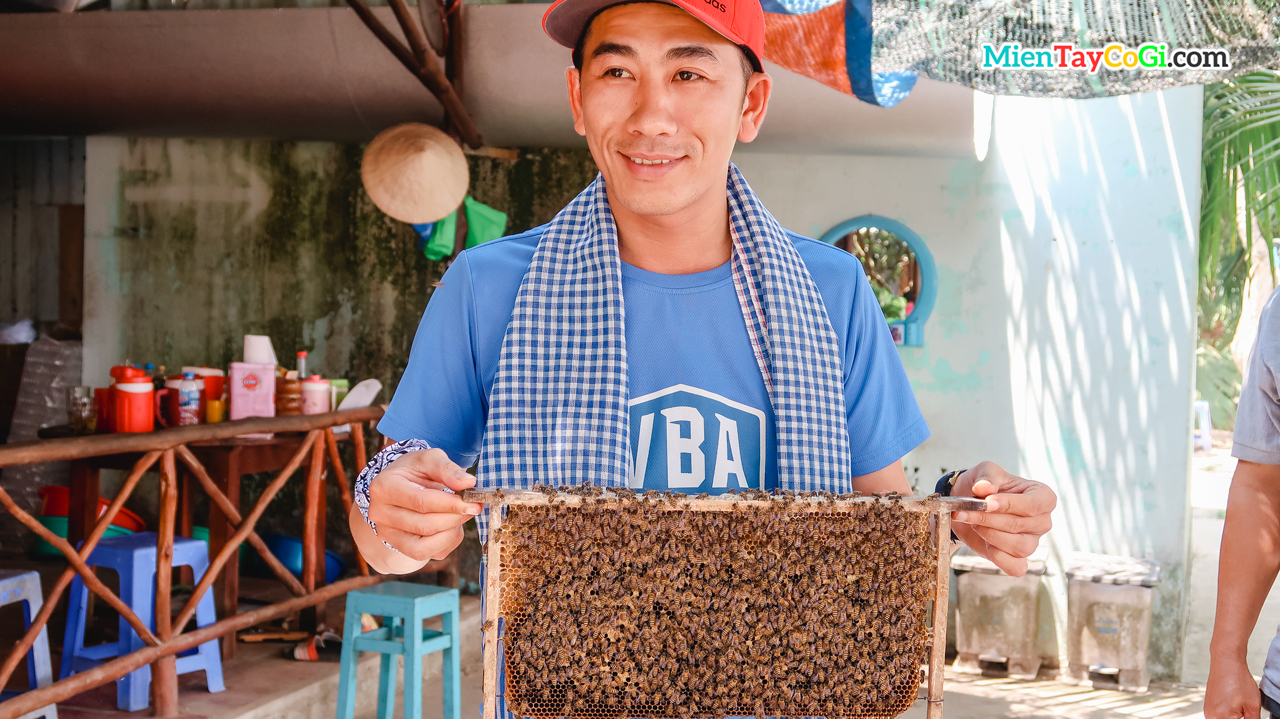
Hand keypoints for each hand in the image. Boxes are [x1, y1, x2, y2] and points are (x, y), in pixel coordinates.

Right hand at [366, 448, 483, 562]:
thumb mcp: (429, 459)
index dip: (451, 505)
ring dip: (450, 533)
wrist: (402, 484)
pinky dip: (446, 542)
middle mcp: (380, 514)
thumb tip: (468, 483)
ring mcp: (387, 534)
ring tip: (460, 515)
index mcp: (384, 487)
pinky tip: (450, 525)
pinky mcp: (399, 547)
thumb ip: (448, 469)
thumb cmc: (416, 470)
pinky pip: (427, 554)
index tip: (474, 502)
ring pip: (423, 547)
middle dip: (455, 518)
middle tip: (474, 507)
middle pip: (424, 526)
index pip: (421, 502)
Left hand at [950, 461, 1055, 576]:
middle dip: (987, 518)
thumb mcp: (985, 470)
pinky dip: (997, 557)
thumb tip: (984, 488)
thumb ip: (987, 477)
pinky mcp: (1018, 558)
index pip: (1033, 504)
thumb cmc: (984, 485)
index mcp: (1043, 496)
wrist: (967, 502)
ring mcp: (1032, 541)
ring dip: (988, 535)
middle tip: (965, 511)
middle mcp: (1042, 521)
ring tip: (973, 522)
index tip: (986, 502)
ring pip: (1017, 547)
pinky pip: (1015, 566)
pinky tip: (984, 542)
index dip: (1009, 505)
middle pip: (1019, 525)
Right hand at [1205, 656, 1260, 718]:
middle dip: (1240, 718)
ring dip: (1235, 717)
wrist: (1226, 662)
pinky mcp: (1209, 706)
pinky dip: (1229, 715)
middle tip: (1246, 710)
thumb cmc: (1238, 680)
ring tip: (1242, 707)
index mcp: (1220, 718)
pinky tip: (1236, 705)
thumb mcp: (1252, 706)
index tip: (1248, 715)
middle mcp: (1210, 716)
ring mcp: (1208, 711)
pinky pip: (1220, 717)